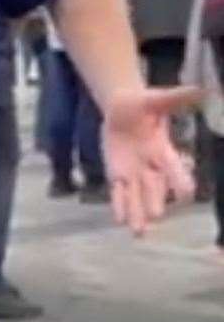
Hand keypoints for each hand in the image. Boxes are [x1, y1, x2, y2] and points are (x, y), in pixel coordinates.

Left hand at [101, 86, 200, 235]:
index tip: (187, 193)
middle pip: (154, 186)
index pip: (173, 166)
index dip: (179, 178)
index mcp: (163, 149)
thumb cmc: (143, 104)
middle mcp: (151, 166)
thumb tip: (203, 89)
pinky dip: (119, 205)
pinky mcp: (118, 173)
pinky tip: (119, 221)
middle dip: (155, 200)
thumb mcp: (157, 99)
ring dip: (137, 213)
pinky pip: (119, 192)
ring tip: (139, 233)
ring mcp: (135, 172)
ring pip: (137, 195)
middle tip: (157, 216)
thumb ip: (177, 98)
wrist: (122, 107)